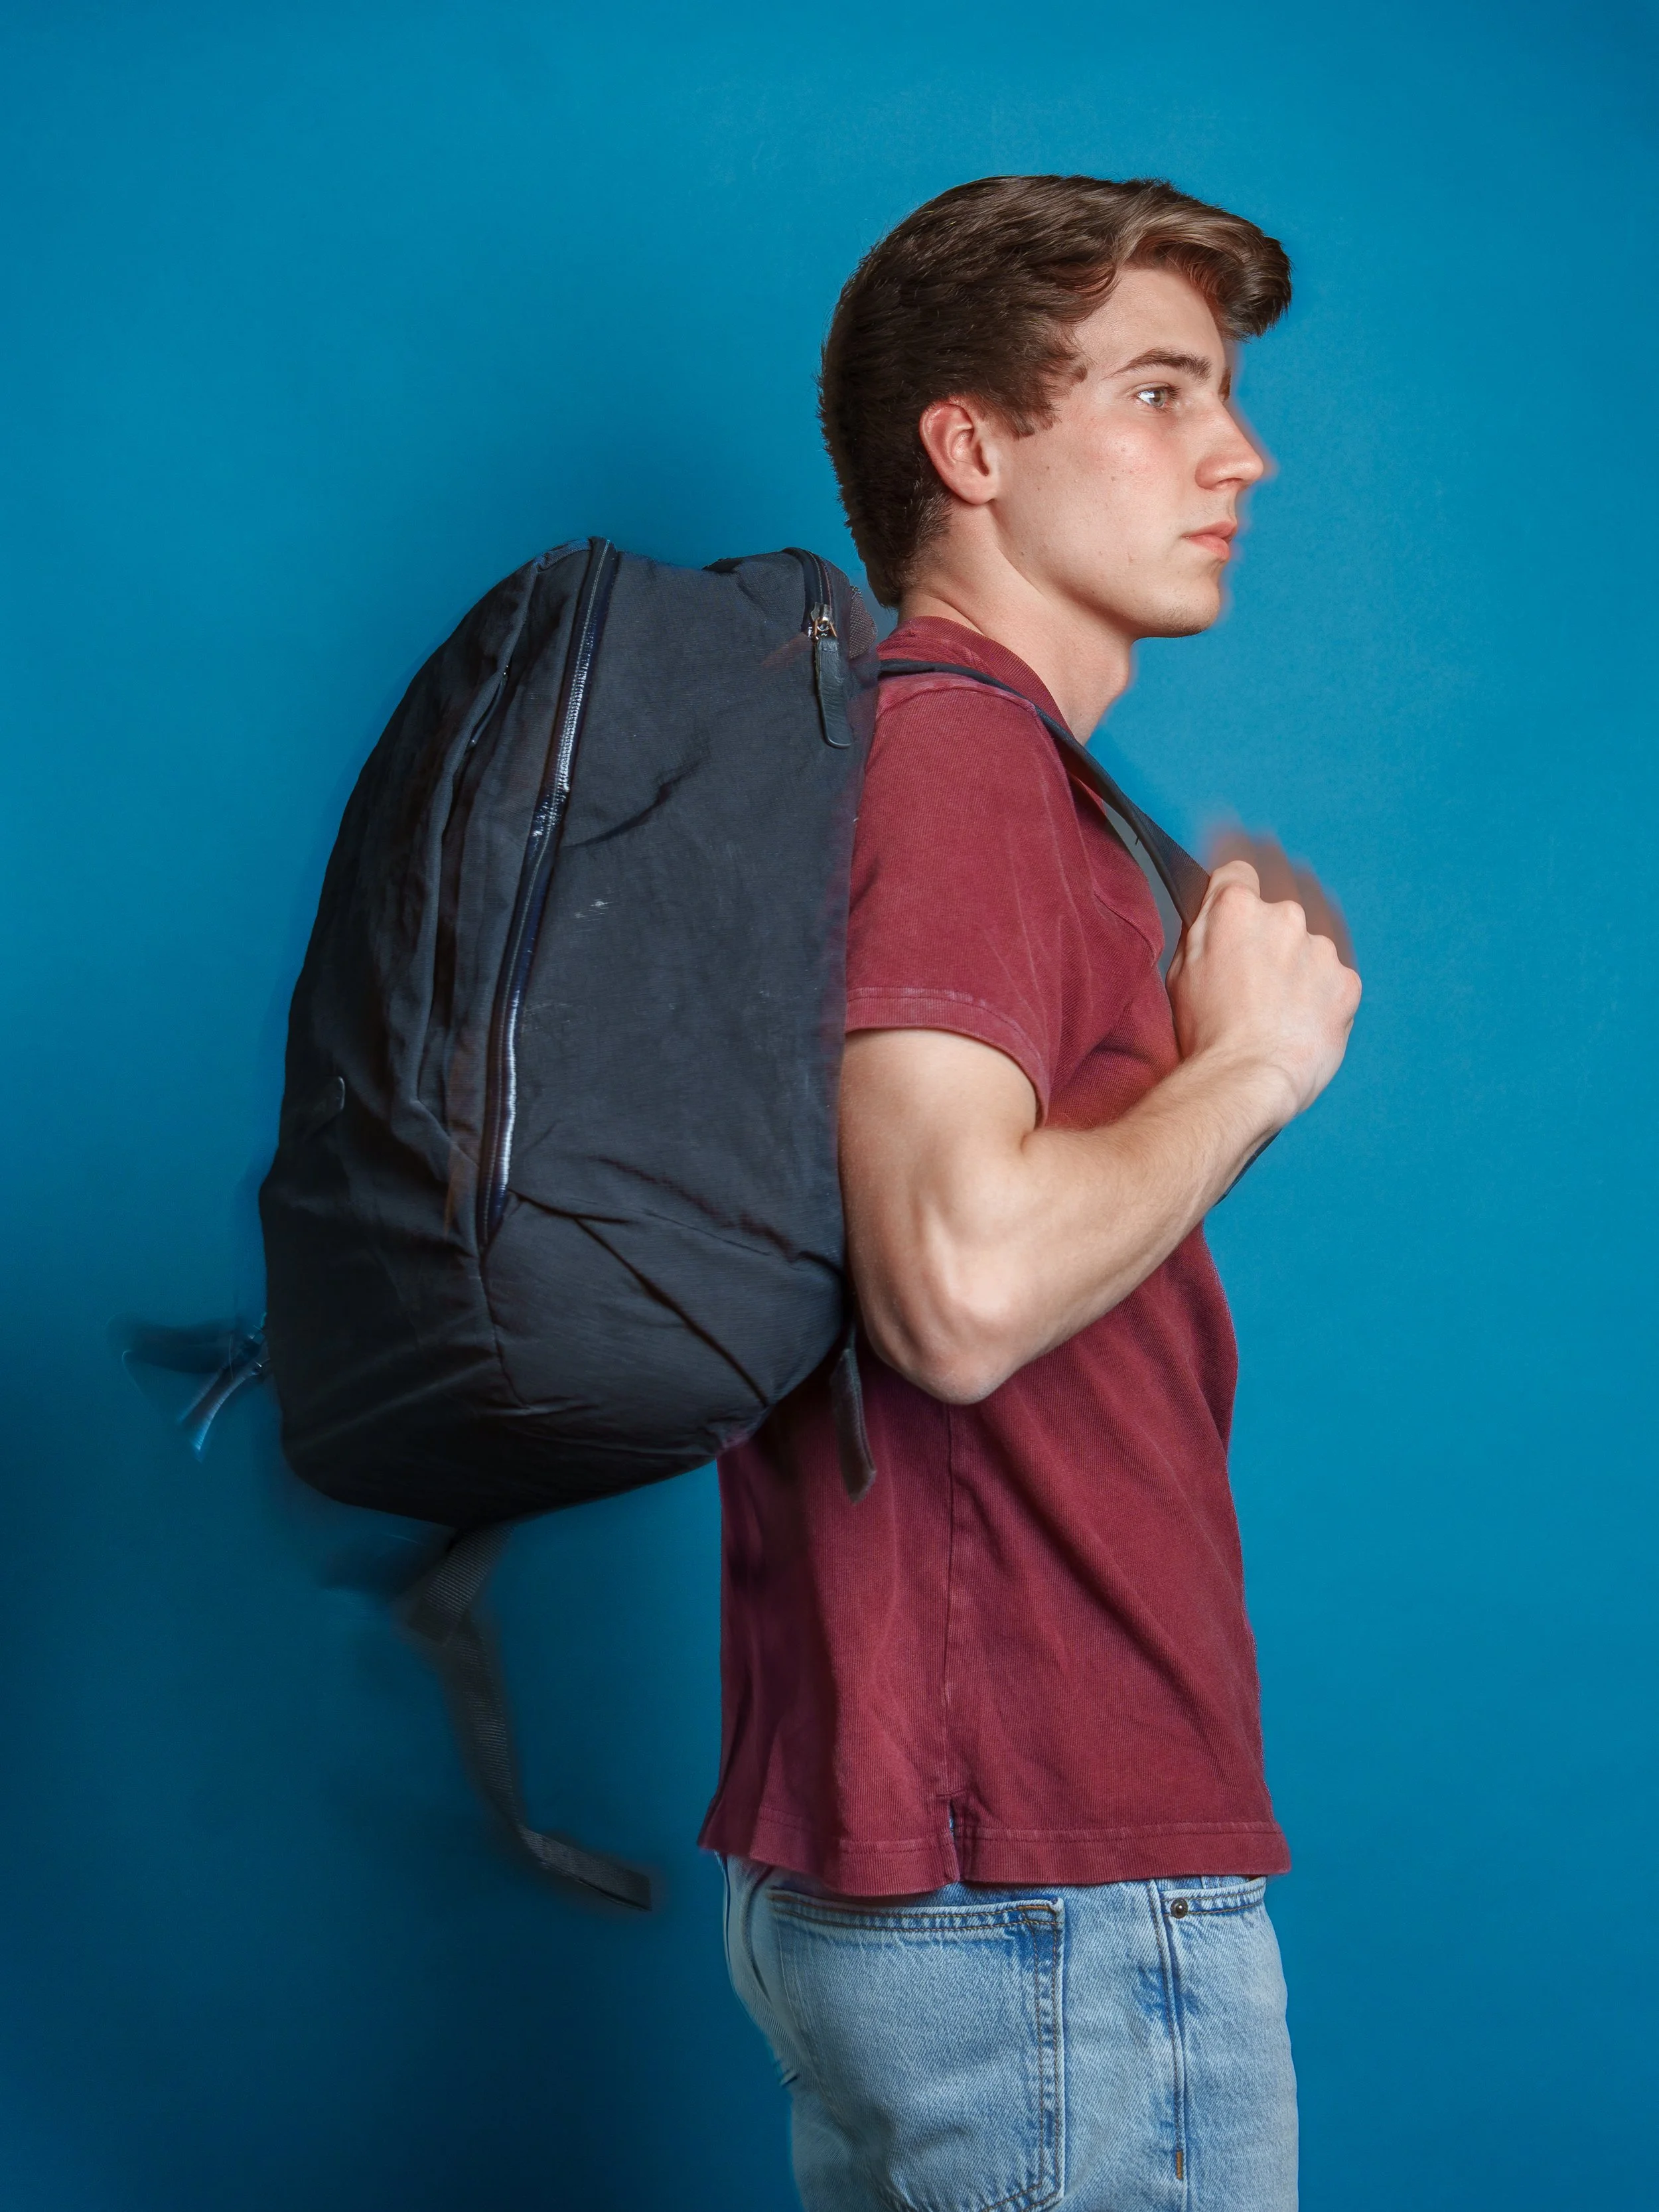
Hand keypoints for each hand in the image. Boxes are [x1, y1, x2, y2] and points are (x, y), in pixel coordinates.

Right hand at [1165, 838, 1361, 1126]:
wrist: (1248, 1080)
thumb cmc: (1207, 1034)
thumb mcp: (1181, 969)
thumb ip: (1204, 925)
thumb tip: (1214, 901)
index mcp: (1235, 907)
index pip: (1239, 868)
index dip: (1238, 878)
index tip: (1241, 877)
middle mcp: (1284, 915)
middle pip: (1281, 903)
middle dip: (1270, 927)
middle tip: (1255, 968)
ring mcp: (1321, 948)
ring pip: (1310, 941)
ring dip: (1297, 961)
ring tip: (1275, 1003)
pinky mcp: (1346, 982)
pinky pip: (1333, 977)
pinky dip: (1318, 992)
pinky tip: (1298, 1016)